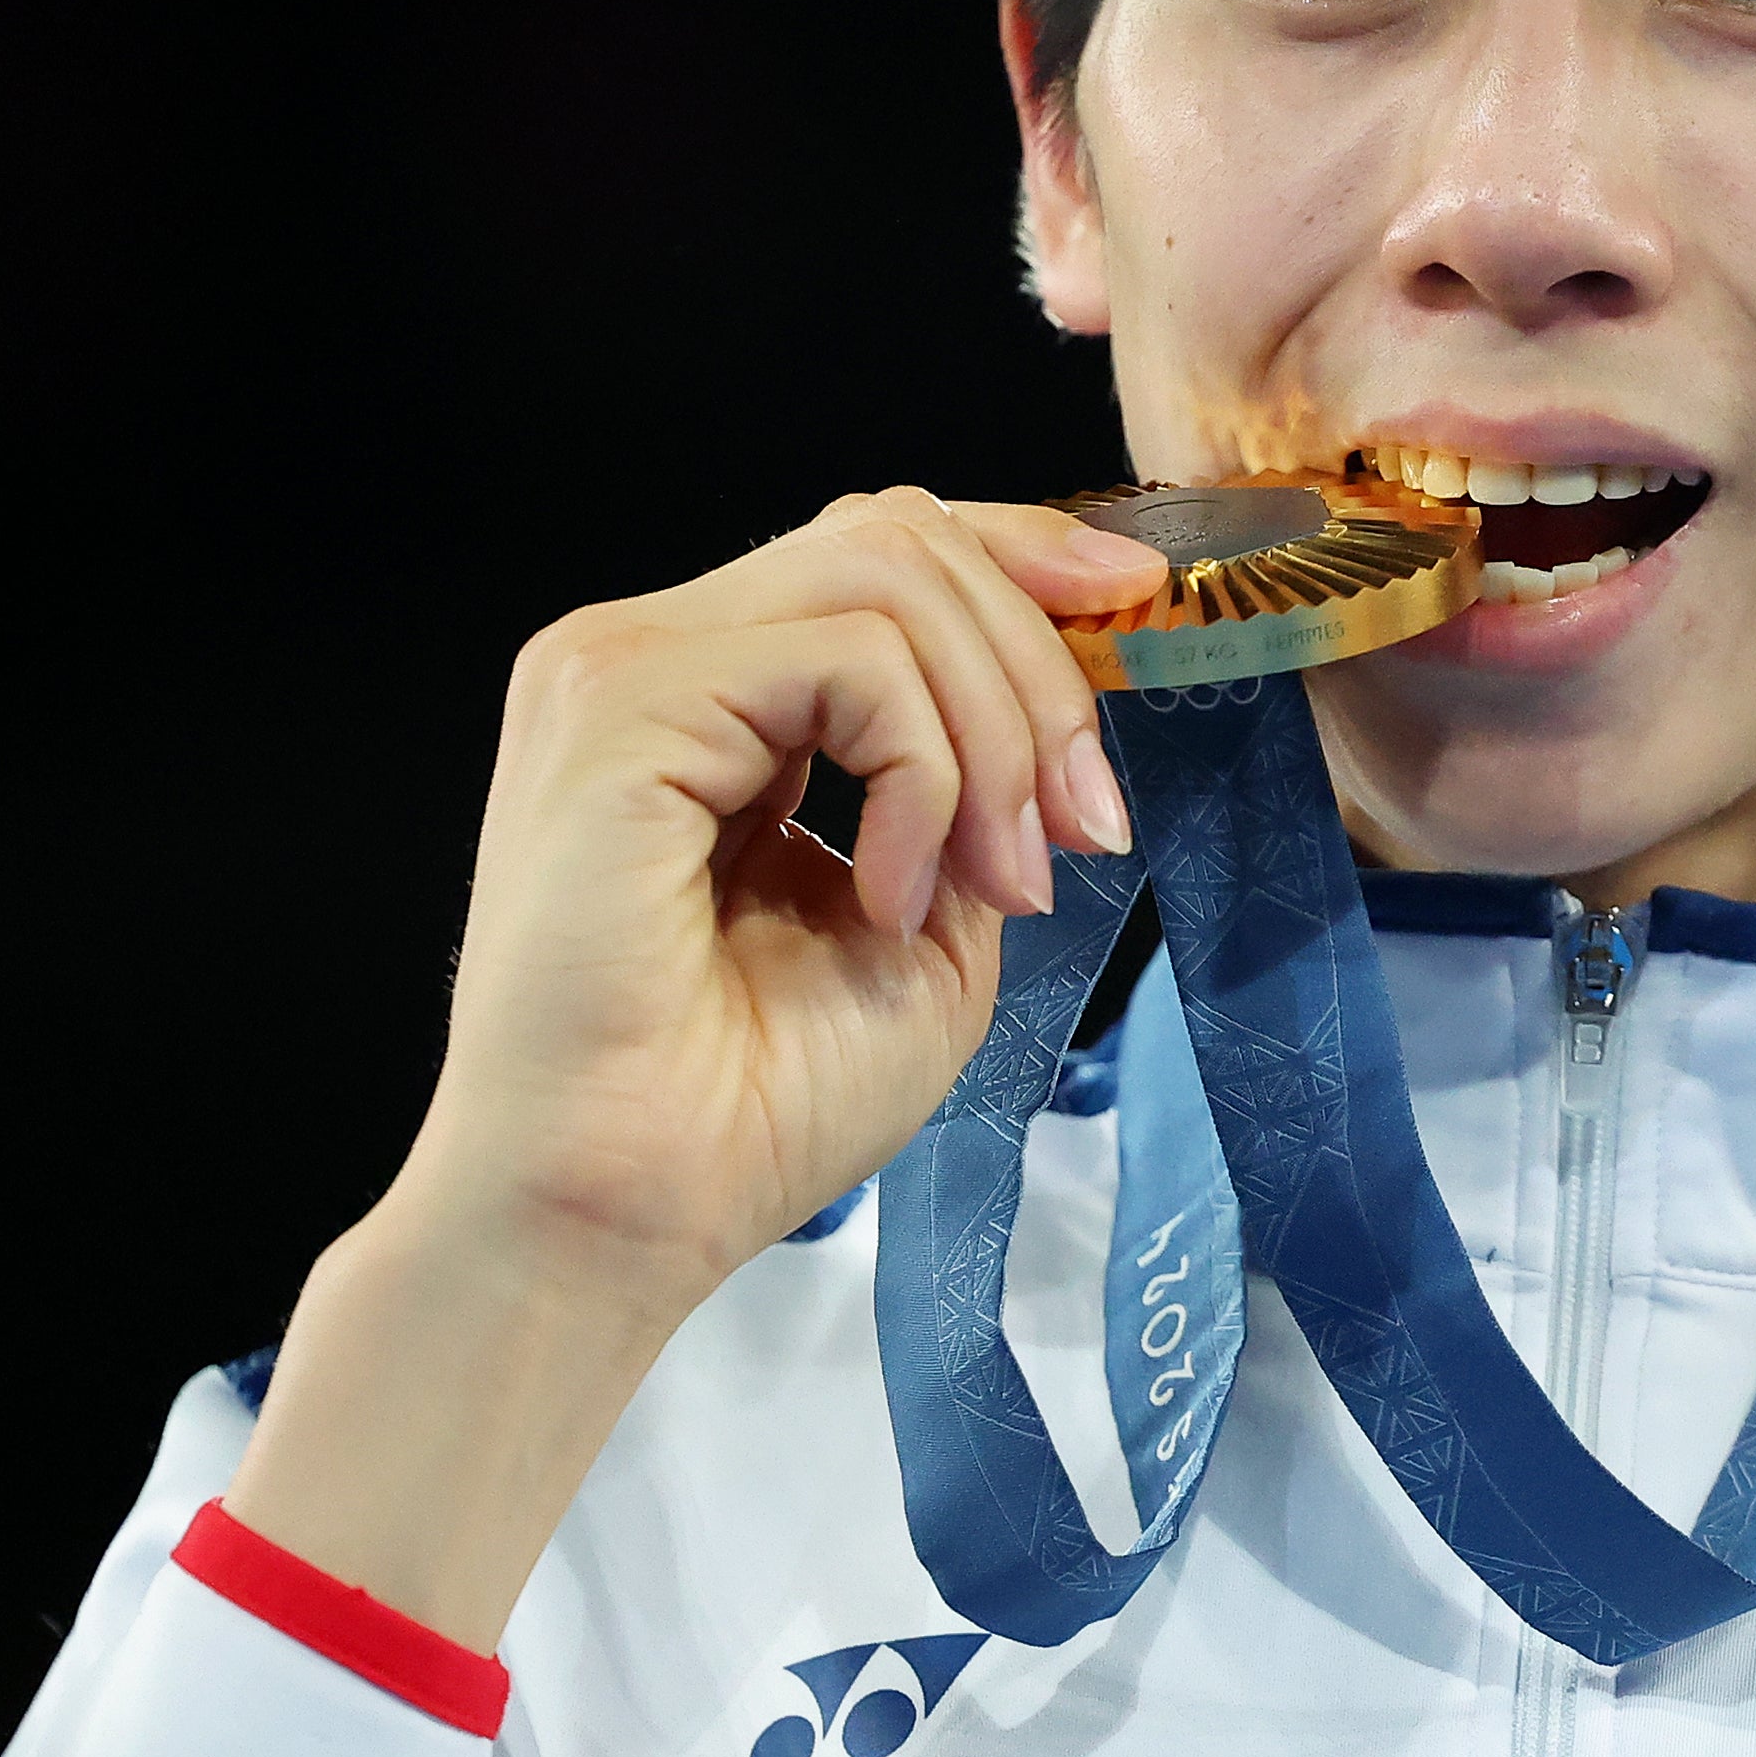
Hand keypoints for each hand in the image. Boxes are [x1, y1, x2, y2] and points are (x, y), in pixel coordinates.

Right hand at [224, 490, 1164, 1642]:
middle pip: (898, 539)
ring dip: (995, 730)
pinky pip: (847, 659)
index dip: (1021, 554)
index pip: (877, 550)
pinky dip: (924, 774)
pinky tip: (898, 895)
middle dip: (1037, 670)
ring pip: (886, 576)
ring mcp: (623, 670)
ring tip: (997, 882)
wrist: (618, 1218)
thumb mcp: (926, 931)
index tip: (1137, 601)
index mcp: (707, 703)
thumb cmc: (744, 1115)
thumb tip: (1049, 729)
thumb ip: (974, 802)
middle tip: (1080, 829)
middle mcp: (651, 660)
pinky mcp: (622, 705)